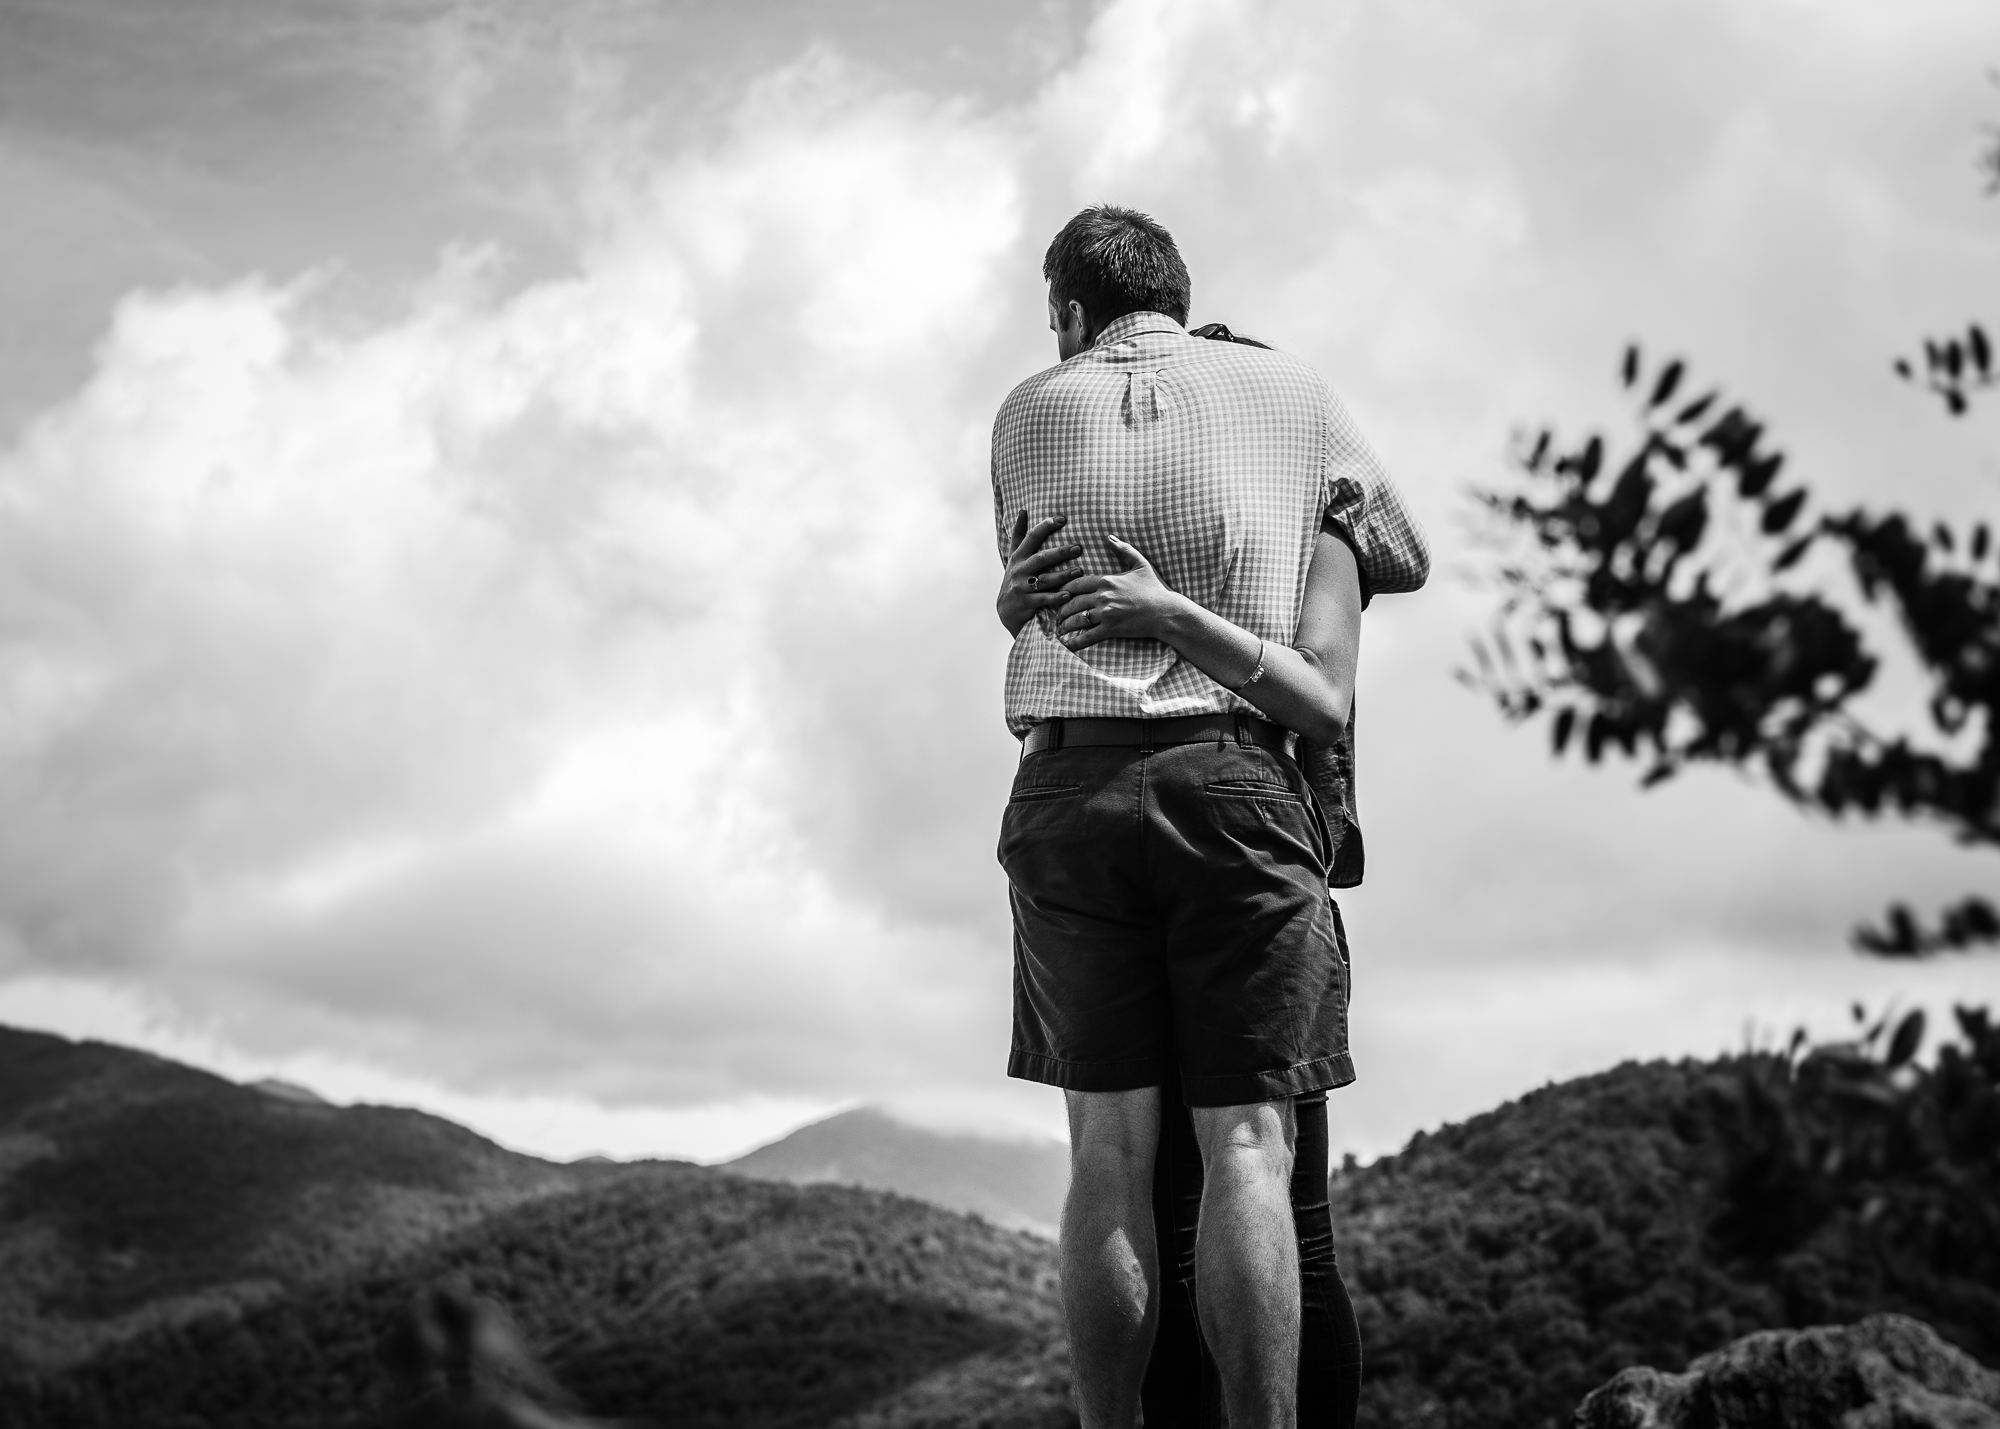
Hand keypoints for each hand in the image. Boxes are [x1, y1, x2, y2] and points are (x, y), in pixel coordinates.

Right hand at [997, 512, 1086, 637]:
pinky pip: (1043, 600)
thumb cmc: (1016, 579)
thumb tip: (1023, 510)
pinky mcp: (1026, 603)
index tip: (1063, 519)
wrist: (1006, 611)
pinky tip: (1069, 595)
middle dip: (1059, 552)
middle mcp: (1019, 570)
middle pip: (1040, 558)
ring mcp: (1022, 587)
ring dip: (1062, 575)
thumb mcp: (1014, 557)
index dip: (1046, 526)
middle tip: (1078, 548)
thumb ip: (1019, 535)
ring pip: (1044, 580)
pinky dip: (1056, 598)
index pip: (1032, 537)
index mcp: (1019, 557)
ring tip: (1079, 571)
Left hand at [1055, 535, 1182, 650]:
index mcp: (1106, 580)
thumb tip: (1109, 537)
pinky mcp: (1111, 629)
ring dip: (1065, 625)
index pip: (1076, 583)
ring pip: (1077, 619)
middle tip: (1055, 614)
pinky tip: (1067, 645)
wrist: (1166, 612)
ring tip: (1060, 629)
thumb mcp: (1140, 564)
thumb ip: (1124, 549)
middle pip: (1072, 602)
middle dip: (1061, 609)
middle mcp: (1103, 596)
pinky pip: (1088, 636)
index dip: (1063, 589)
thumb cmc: (1155, 588)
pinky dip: (1075, 642)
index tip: (1057, 593)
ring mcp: (1106, 613)